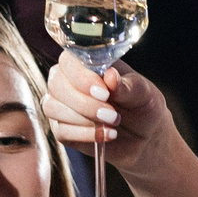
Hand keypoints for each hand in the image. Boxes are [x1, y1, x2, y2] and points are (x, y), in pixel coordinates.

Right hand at [43, 54, 175, 172]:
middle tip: (112, 114)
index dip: (82, 77)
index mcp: (86, 63)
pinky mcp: (62, 128)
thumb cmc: (142, 105)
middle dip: (84, 103)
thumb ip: (127, 85)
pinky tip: (105, 135)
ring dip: (83, 119)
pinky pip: (61, 130)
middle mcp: (68, 80)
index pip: (68, 61)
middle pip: (57, 85)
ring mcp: (61, 105)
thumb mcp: (143, 92)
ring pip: (53, 107)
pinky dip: (84, 135)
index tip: (105, 92)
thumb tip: (111, 76)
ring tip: (112, 124)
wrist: (145, 135)